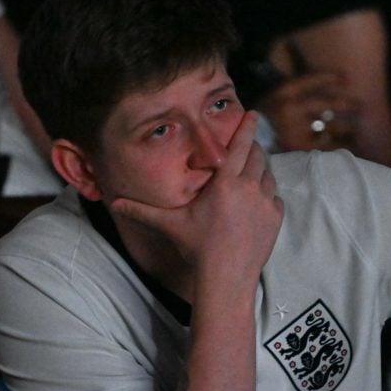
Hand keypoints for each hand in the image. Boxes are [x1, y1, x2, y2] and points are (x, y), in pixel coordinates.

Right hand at [110, 111, 282, 281]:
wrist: (227, 277)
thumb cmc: (198, 248)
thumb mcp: (170, 225)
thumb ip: (142, 210)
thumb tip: (114, 203)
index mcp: (226, 182)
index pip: (240, 144)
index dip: (247, 126)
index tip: (252, 113)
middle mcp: (250, 187)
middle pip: (258, 155)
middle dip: (252, 148)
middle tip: (246, 147)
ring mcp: (266, 203)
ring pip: (268, 175)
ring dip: (259, 172)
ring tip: (248, 175)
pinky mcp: (275, 218)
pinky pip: (276, 197)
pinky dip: (267, 195)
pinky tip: (256, 202)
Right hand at [260, 71, 359, 151]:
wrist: (248, 144)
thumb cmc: (263, 120)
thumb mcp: (273, 99)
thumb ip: (294, 93)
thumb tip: (325, 86)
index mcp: (283, 94)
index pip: (310, 81)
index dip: (329, 78)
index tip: (346, 78)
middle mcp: (290, 110)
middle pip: (324, 104)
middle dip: (346, 104)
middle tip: (361, 106)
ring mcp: (294, 130)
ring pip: (328, 127)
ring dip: (346, 128)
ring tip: (357, 129)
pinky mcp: (298, 148)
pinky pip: (325, 146)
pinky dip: (338, 146)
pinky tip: (349, 146)